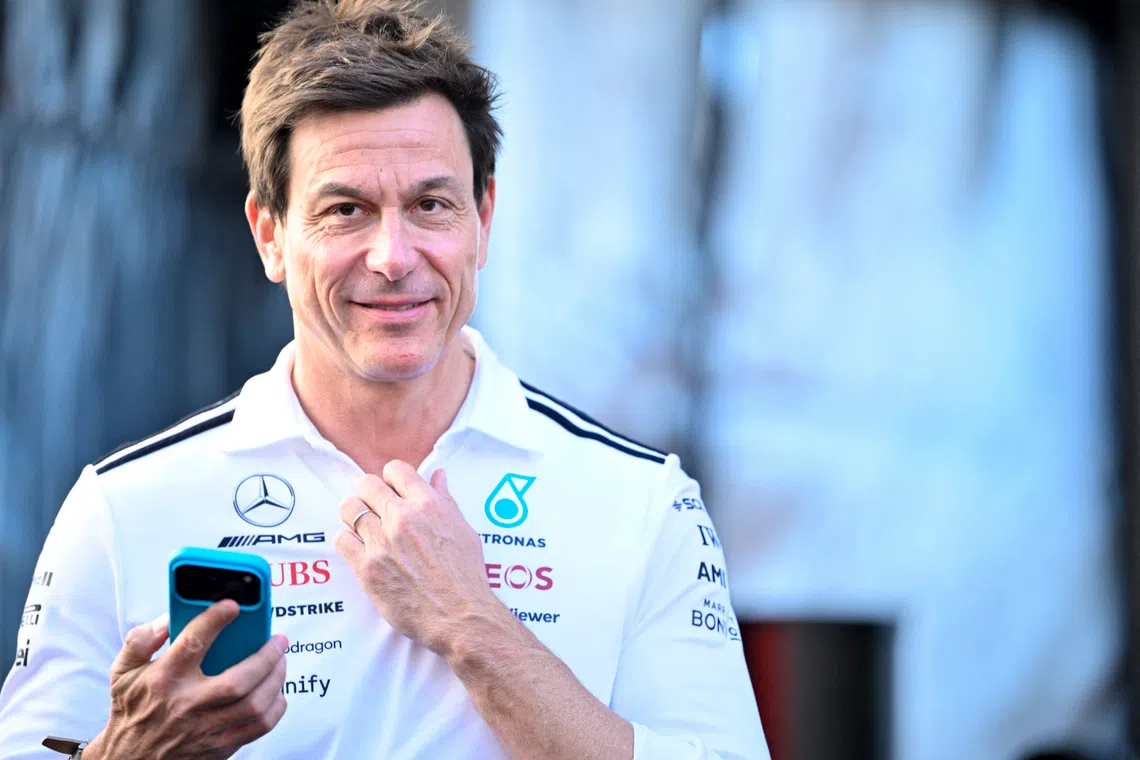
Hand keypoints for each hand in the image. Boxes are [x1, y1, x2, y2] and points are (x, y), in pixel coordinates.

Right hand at [84, 601, 288, 759]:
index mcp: (164, 680)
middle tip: (279, 640)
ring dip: (276, 679)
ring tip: (281, 661)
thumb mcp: (123, 672)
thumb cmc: (132, 711)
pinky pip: (259, 727)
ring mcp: (206, 728)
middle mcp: (187, 704)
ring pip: (254, 704)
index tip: (233, 605)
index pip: (193, 643)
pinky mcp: (219, 747)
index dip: (215, 620)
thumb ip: (141, 640)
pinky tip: (276, 691)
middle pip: (238, 680)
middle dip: (266, 656)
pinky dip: (275, 707)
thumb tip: (168, 618)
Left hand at [335, 462, 498, 655]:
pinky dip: (348, 541)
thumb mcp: (463, 530)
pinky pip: (342, 540)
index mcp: (427, 505)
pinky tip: (360, 548)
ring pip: (349, 509)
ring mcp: (381, 542)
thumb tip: (438, 476)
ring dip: (354, 515)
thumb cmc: (466, 576)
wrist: (458, 616)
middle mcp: (401, 518)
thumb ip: (446, 500)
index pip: (396, 470)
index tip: (392, 489)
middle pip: (366, 485)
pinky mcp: (367, 567)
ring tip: (364, 527)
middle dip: (369, 493)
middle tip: (375, 508)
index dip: (392, 478)